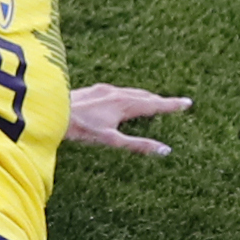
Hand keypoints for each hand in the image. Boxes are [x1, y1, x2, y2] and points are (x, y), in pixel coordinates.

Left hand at [65, 83, 191, 155]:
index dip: (172, 105)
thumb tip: (165, 150)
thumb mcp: (111, 140)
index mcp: (125, 104)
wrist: (51, 111)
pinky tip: (123, 99)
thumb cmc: (80, 128)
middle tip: (175, 104)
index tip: (188, 103)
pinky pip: (119, 91)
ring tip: (153, 101)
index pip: (155, 104)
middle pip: (145, 96)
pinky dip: (129, 95)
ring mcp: (104, 90)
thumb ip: (138, 145)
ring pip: (131, 92)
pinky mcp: (94, 90)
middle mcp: (117, 93)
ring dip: (145, 97)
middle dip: (160, 100)